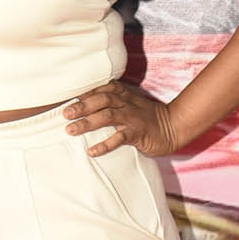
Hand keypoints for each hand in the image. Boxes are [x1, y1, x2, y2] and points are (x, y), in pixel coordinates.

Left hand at [62, 81, 178, 156]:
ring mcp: (132, 118)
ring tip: (70, 130)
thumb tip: (86, 107)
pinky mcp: (138, 134)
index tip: (66, 96)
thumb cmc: (147, 118)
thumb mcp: (130, 105)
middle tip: (64, 114)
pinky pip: (119, 138)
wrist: (174, 127)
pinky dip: (104, 144)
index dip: (84, 91)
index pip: (102, 88)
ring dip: (87, 123)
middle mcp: (126, 104)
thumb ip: (112, 103)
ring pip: (107, 116)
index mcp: (123, 95)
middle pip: (101, 99)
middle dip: (82, 106)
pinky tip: (92, 151)